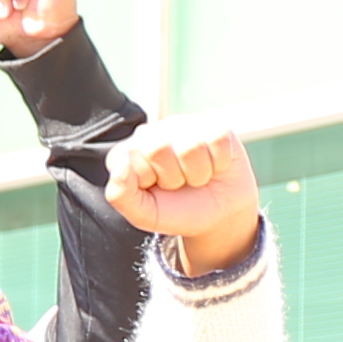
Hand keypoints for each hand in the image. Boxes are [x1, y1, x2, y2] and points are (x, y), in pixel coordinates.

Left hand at [108, 117, 263, 269]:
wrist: (222, 214)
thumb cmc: (179, 210)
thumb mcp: (144, 213)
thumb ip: (120, 193)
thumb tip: (121, 163)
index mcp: (129, 153)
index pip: (126, 156)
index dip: (145, 179)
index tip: (154, 188)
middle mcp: (155, 133)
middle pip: (158, 148)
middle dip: (172, 178)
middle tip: (178, 184)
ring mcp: (186, 127)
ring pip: (190, 147)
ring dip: (198, 174)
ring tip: (197, 177)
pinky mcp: (215, 126)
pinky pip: (217, 141)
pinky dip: (219, 163)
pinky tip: (215, 167)